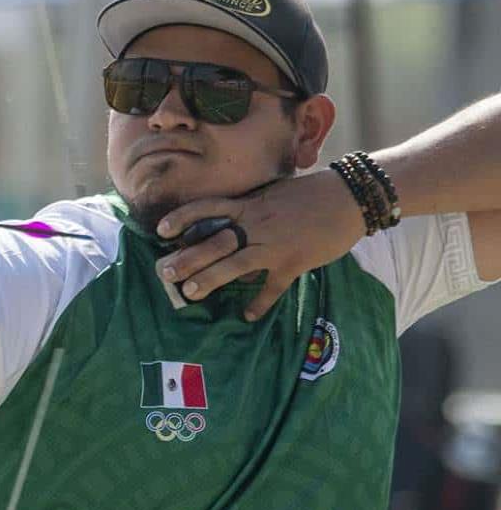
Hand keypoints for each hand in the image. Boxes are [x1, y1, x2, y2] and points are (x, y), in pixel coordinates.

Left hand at [153, 170, 365, 320]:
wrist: (350, 197)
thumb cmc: (310, 193)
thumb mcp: (272, 194)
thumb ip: (249, 209)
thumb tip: (229, 225)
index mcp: (250, 205)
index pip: (208, 208)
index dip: (182, 218)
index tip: (160, 230)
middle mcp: (257, 224)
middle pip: (215, 241)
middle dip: (188, 257)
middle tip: (165, 273)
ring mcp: (275, 245)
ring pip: (236, 264)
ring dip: (212, 278)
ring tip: (190, 293)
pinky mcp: (295, 262)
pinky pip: (273, 287)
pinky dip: (260, 303)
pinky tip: (246, 316)